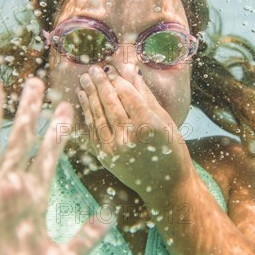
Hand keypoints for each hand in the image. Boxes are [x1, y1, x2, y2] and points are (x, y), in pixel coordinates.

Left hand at [76, 64, 192, 198]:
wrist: (166, 186)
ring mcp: (115, 148)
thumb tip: (131, 70)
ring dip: (89, 95)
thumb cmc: (172, 150)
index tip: (110, 68)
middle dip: (100, 83)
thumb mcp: (165, 120)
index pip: (127, 95)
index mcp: (148, 125)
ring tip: (84, 79)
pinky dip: (87, 112)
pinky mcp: (105, 157)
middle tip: (93, 68)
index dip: (117, 79)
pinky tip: (83, 99)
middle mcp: (129, 136)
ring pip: (98, 114)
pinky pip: (93, 129)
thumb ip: (145, 95)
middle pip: (110, 102)